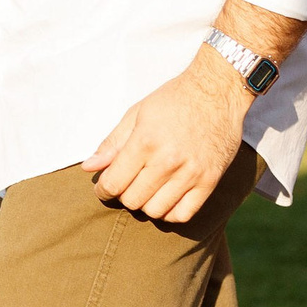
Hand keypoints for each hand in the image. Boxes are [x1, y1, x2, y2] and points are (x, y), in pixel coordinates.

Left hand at [81, 47, 248, 223]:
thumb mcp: (137, 113)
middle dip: (123, 195)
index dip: (103, 190)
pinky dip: (169, 212)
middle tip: (127, 183)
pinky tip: (166, 197)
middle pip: (132, 200)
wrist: (217, 91)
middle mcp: (168, 161)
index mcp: (145, 142)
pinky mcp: (209, 182)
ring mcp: (191, 173)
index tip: (104, 188)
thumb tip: (89, 167)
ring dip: (146, 204)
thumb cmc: (174, 100)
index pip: (113, 183)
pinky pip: (182, 215)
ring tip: (147, 189)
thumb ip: (112, 143)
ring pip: (155, 211)